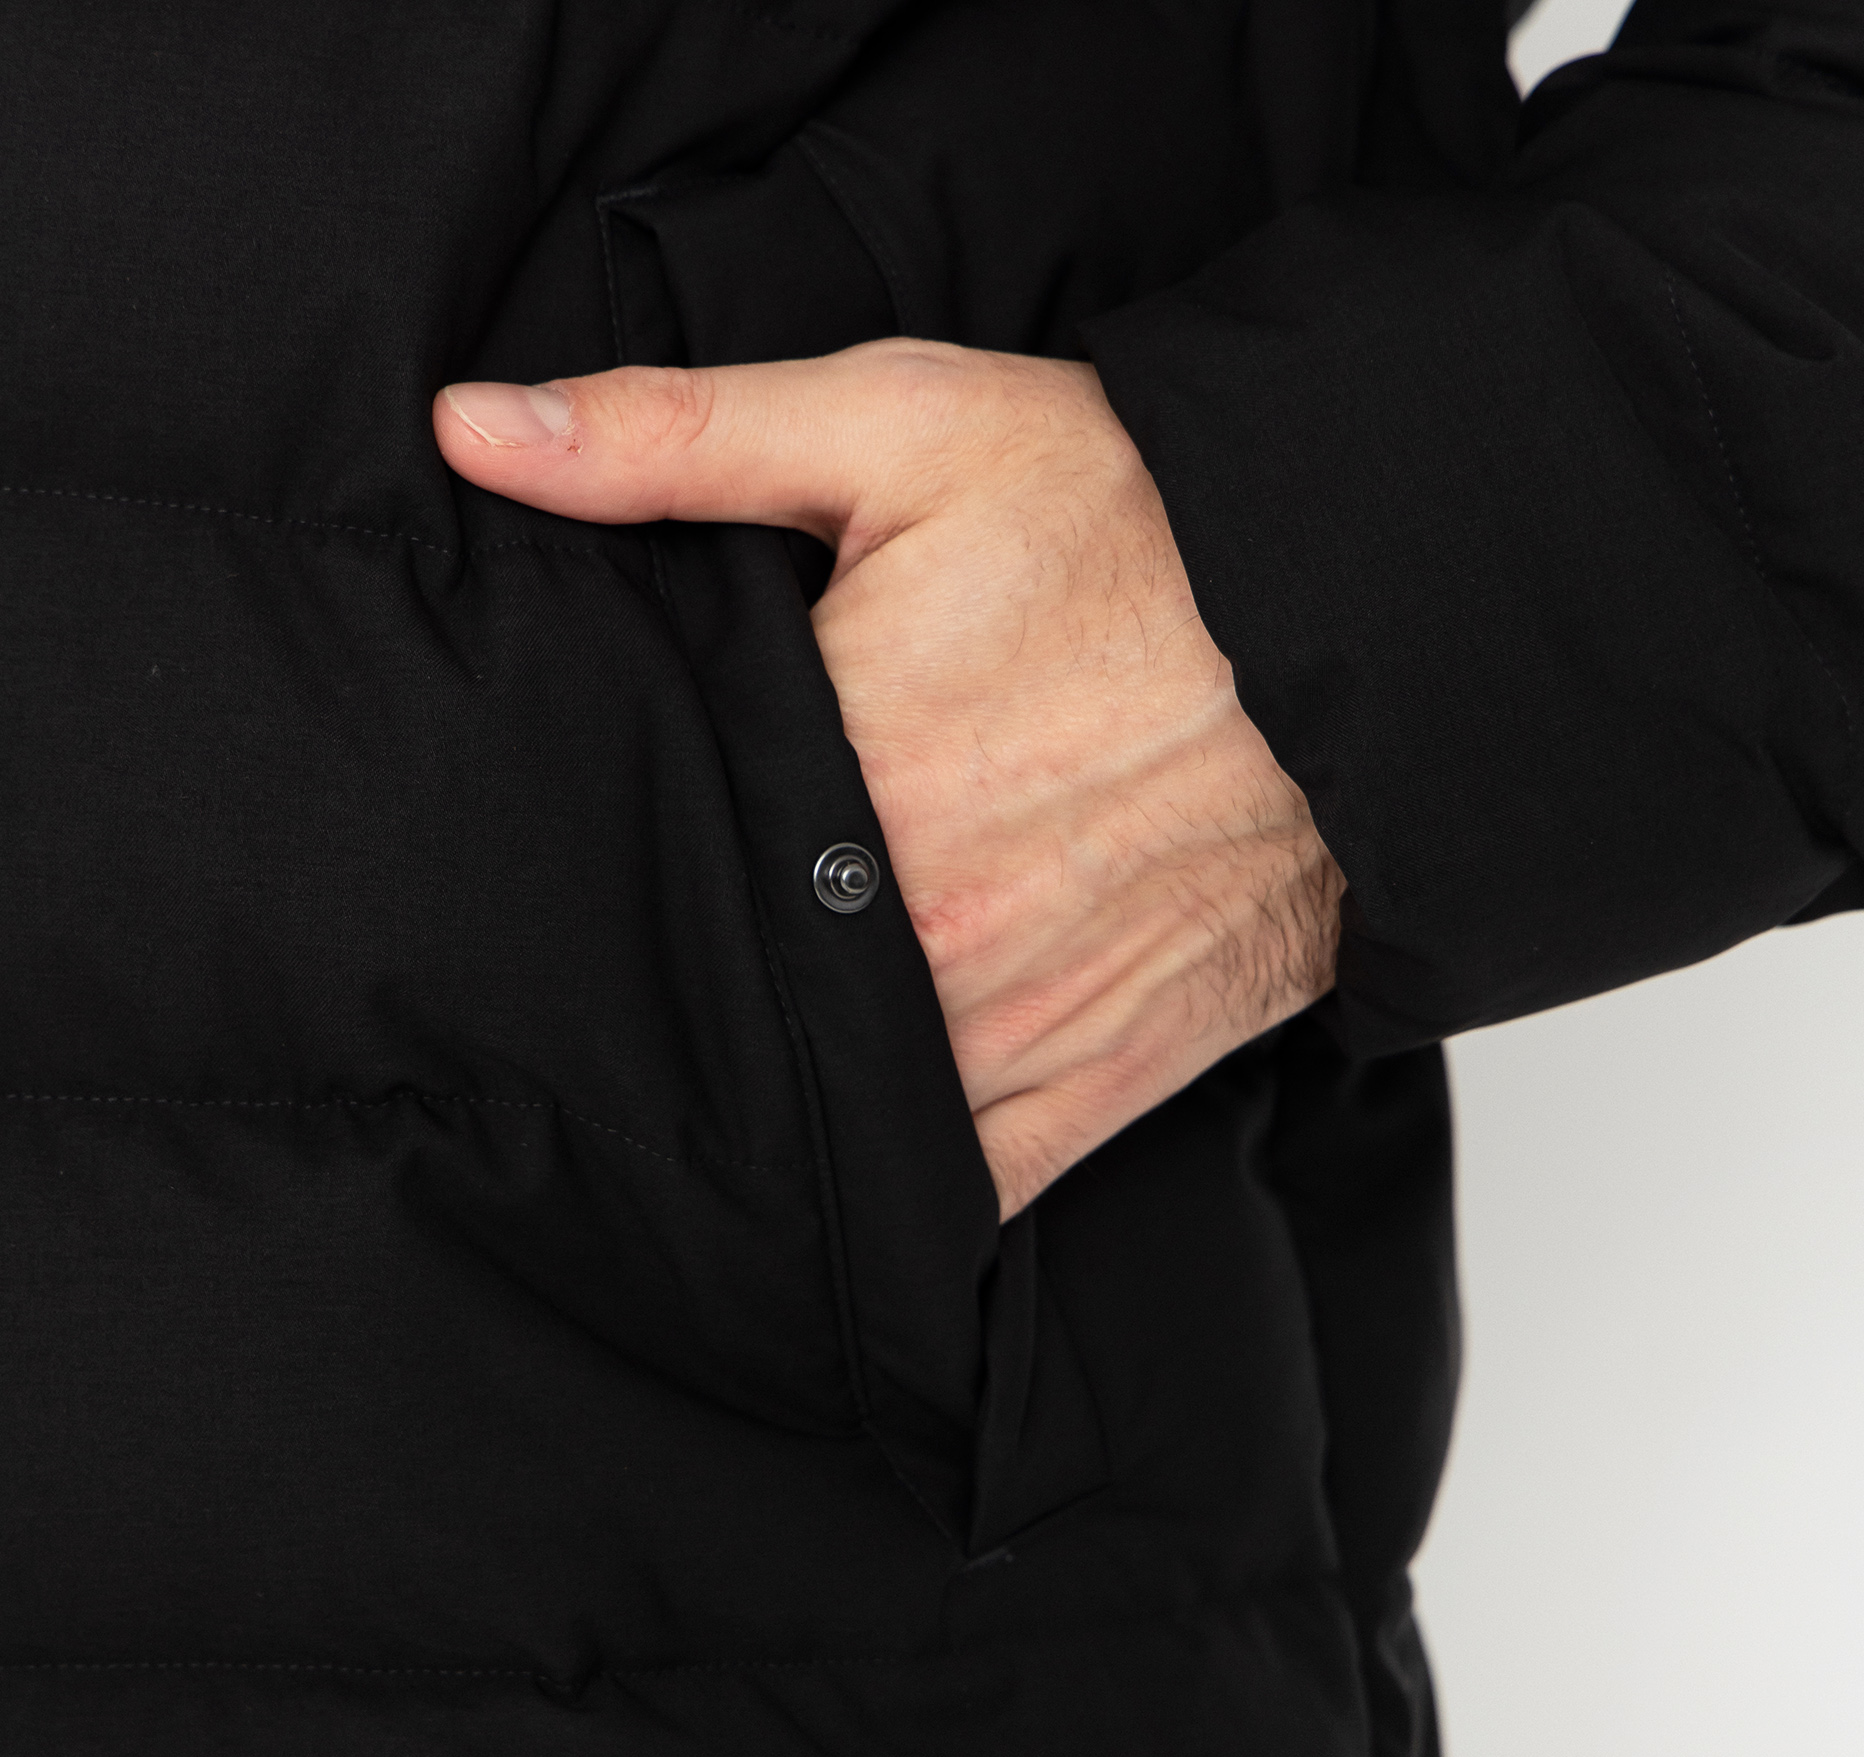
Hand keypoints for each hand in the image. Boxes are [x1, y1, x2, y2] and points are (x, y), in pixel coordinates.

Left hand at [434, 342, 1341, 1218]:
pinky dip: (907, 1192)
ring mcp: (1016, 1029)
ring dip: (789, 1100)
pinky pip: (972, 1187)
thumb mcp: (902, 425)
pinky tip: (846, 1167)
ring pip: (848, 1116)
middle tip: (621, 983)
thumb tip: (473, 434)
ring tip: (728, 1073)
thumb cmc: (1135, 522)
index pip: (666, 872)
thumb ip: (675, 437)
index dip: (606, 872)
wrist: (1358, 626)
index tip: (557, 877)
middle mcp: (928, 938)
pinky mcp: (1100, 1081)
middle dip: (690, 995)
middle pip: (748, 1008)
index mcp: (851, 782)